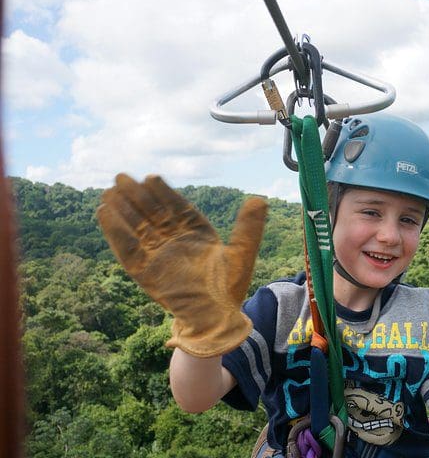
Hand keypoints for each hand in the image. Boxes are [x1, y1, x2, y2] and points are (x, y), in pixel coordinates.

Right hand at [97, 173, 266, 356]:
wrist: (215, 317)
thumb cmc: (229, 288)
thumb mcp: (242, 254)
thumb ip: (248, 228)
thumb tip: (260, 200)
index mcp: (196, 234)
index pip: (176, 208)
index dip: (163, 193)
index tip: (151, 177)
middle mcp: (174, 242)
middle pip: (152, 214)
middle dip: (137, 196)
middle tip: (120, 177)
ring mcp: (158, 256)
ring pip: (137, 228)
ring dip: (122, 210)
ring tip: (108, 191)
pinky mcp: (144, 272)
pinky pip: (127, 249)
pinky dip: (116, 232)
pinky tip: (104, 214)